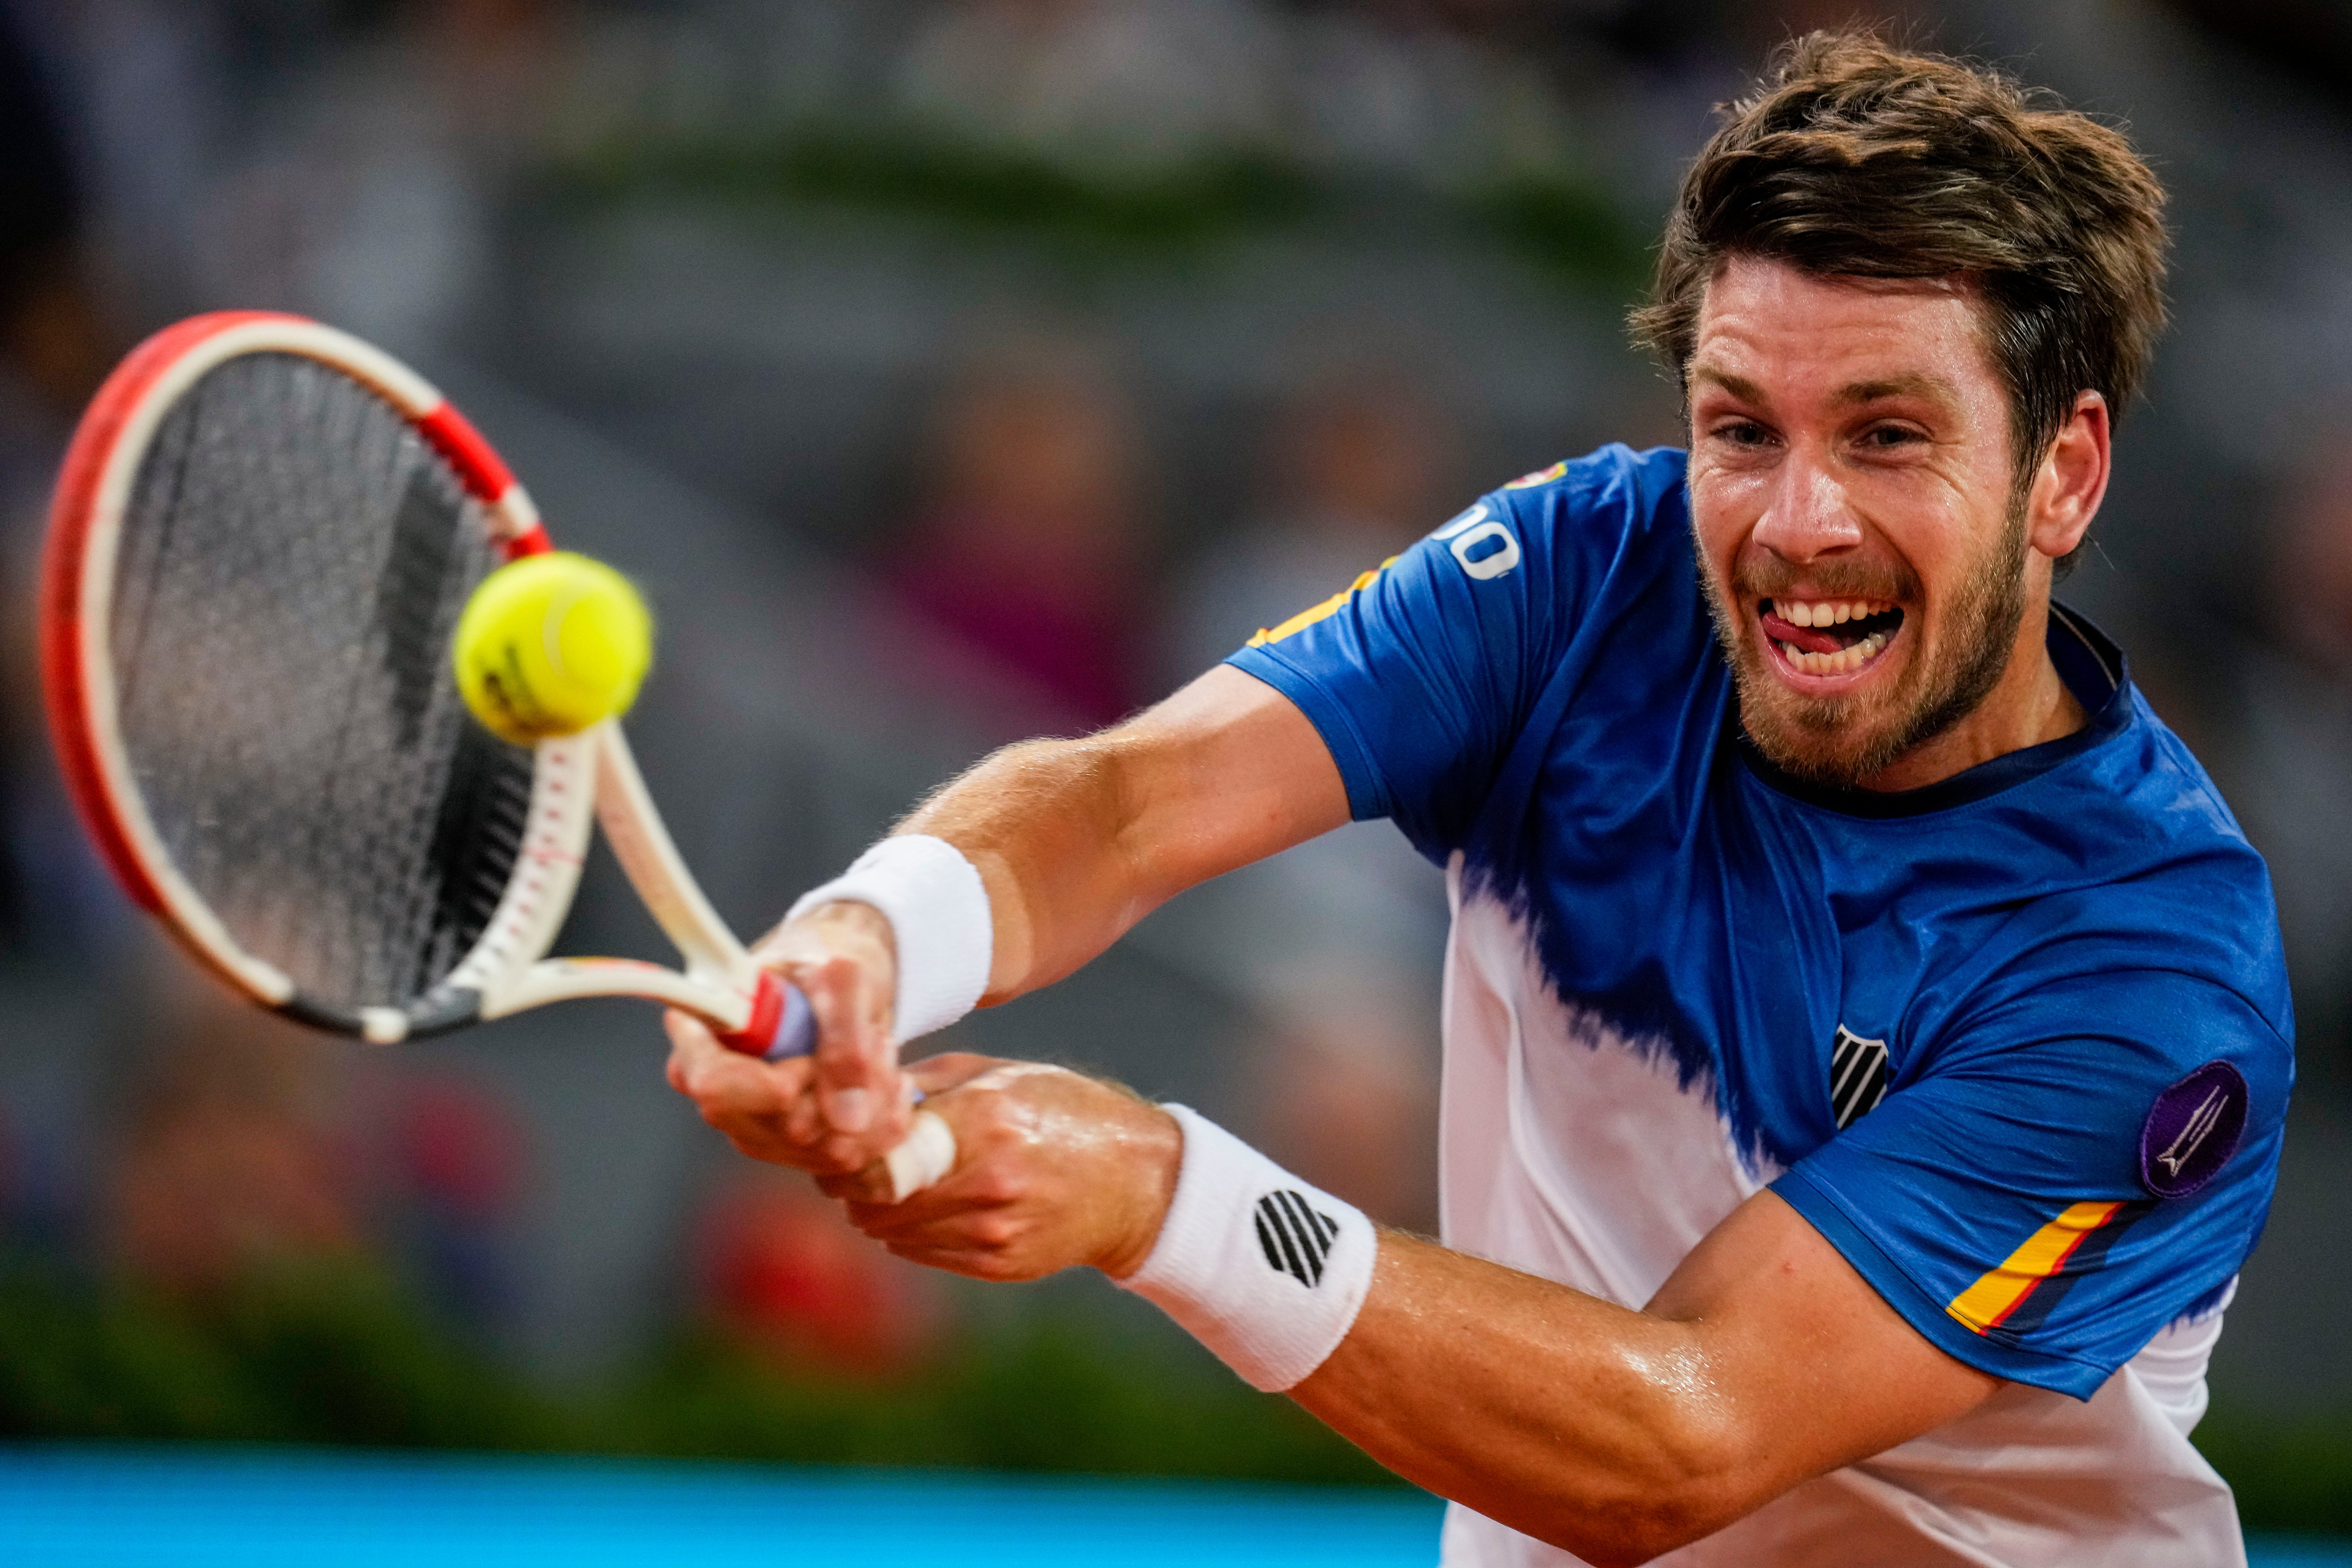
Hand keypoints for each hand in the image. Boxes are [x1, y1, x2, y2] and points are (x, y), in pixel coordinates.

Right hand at [663, 899, 911, 1174]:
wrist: (838, 978)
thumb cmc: (824, 960)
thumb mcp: (842, 975)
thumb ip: (843, 1036)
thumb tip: (848, 1121)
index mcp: (704, 1040)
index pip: (717, 1088)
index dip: (777, 1084)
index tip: (810, 1054)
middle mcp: (722, 1097)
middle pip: (788, 1129)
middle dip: (849, 1086)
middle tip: (873, 1038)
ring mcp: (759, 1129)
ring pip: (829, 1150)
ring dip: (876, 1101)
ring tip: (882, 1049)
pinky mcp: (797, 1148)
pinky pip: (852, 1159)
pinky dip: (886, 1119)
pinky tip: (889, 1080)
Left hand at [821, 1054, 1181, 1281]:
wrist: (1135, 1181)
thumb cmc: (1063, 1110)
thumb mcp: (999, 1073)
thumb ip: (926, 1082)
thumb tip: (857, 1090)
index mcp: (984, 1121)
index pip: (873, 1155)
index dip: (841, 1152)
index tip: (840, 1139)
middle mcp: (986, 1182)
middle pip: (870, 1199)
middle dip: (853, 1182)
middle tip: (859, 1161)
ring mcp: (992, 1231)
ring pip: (889, 1231)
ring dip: (879, 1208)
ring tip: (899, 1181)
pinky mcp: (998, 1264)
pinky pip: (921, 1252)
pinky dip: (911, 1231)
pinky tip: (934, 1204)